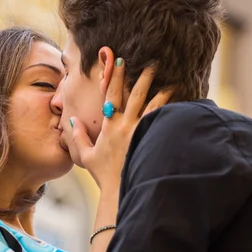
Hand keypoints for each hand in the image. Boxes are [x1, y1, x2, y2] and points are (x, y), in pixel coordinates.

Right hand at [69, 62, 172, 191]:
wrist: (119, 190)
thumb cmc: (103, 175)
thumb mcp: (85, 156)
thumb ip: (78, 136)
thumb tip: (72, 119)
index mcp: (108, 126)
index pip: (112, 95)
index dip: (116, 77)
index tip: (121, 61)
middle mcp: (124, 126)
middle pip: (134, 95)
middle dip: (142, 77)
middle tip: (152, 63)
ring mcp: (138, 132)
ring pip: (152, 106)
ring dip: (161, 92)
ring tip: (172, 81)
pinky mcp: (150, 140)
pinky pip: (161, 121)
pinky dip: (169, 110)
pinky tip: (179, 103)